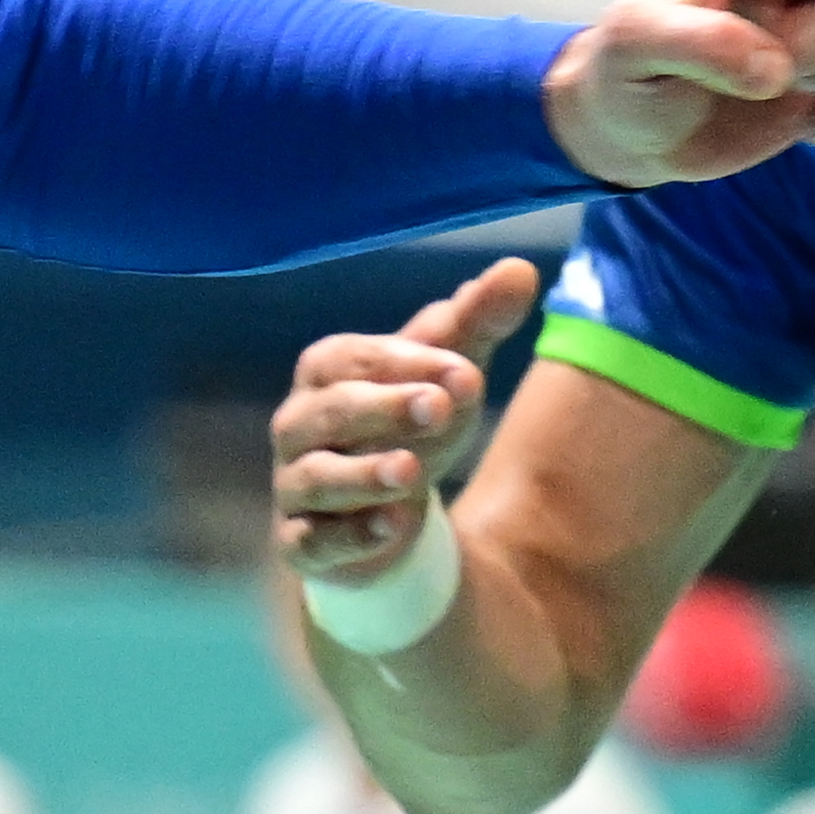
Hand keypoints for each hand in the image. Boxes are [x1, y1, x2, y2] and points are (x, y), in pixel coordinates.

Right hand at [271, 255, 539, 602]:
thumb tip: (519, 270)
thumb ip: (477, 322)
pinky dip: (350, 535)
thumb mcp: (448, 374)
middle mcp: (298, 424)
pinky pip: (314, 541)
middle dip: (385, 408)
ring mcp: (295, 486)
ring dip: (364, 474)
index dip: (410, 363)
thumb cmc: (411, 426)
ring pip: (316, 478)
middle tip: (440, 408)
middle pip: (332, 411)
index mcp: (328, 371)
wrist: (387, 515)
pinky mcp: (301, 543)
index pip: (359, 358)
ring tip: (411, 472)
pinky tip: (391, 527)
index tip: (466, 373)